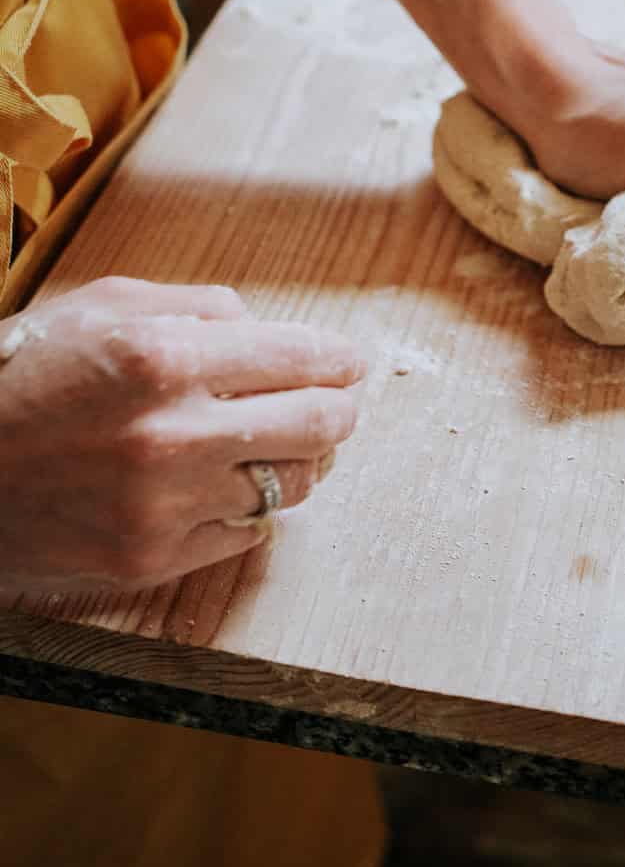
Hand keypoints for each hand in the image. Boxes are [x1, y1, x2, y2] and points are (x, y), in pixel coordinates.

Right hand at [0, 278, 366, 599]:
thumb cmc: (22, 374)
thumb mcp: (101, 307)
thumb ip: (197, 307)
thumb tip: (267, 327)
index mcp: (162, 356)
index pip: (301, 356)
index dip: (339, 359)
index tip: (349, 362)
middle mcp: (172, 432)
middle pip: (320, 425)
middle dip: (341, 409)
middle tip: (339, 403)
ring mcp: (164, 504)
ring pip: (294, 485)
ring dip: (301, 460)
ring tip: (283, 443)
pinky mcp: (150, 559)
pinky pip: (244, 532)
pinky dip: (248, 505)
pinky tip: (226, 482)